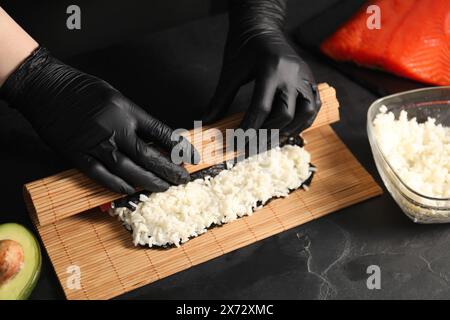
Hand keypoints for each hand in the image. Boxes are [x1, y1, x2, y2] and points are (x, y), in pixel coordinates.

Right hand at [0, 47, 197, 193]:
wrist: (46, 88)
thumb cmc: (83, 89)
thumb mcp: (117, 97)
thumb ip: (135, 119)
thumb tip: (155, 140)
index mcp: (127, 111)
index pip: (162, 133)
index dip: (180, 148)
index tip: (193, 158)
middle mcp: (115, 129)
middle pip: (148, 157)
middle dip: (169, 171)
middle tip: (182, 181)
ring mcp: (96, 144)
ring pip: (128, 170)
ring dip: (148, 182)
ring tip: (164, 189)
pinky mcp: (78, 155)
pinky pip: (100, 175)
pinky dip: (116, 185)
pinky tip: (130, 191)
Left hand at [204, 5, 320, 135]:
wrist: (262, 27)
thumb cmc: (244, 47)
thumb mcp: (230, 71)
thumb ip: (220, 98)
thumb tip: (207, 121)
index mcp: (271, 68)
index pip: (262, 108)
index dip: (249, 129)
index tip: (238, 143)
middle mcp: (292, 73)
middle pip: (285, 114)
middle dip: (267, 134)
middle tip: (251, 146)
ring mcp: (305, 76)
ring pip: (305, 113)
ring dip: (288, 130)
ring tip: (269, 140)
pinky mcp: (310, 79)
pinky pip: (314, 106)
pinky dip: (302, 122)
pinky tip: (287, 129)